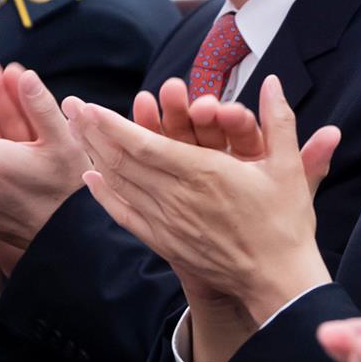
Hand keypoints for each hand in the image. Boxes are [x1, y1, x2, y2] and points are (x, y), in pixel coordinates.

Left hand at [64, 74, 341, 353]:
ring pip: (121, 184)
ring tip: (77, 132)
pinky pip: (127, 215)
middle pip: (123, 161)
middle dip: (94, 132)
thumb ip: (279, 120)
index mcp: (205, 173)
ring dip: (95, 155)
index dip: (113, 125)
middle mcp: (179, 197)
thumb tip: (273, 80)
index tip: (90, 107)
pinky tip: (91, 178)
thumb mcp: (288, 168)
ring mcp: (169, 222)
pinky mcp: (166, 243)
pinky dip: (106, 196)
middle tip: (72, 108)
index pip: (145, 145)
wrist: (277, 280)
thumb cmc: (285, 223)